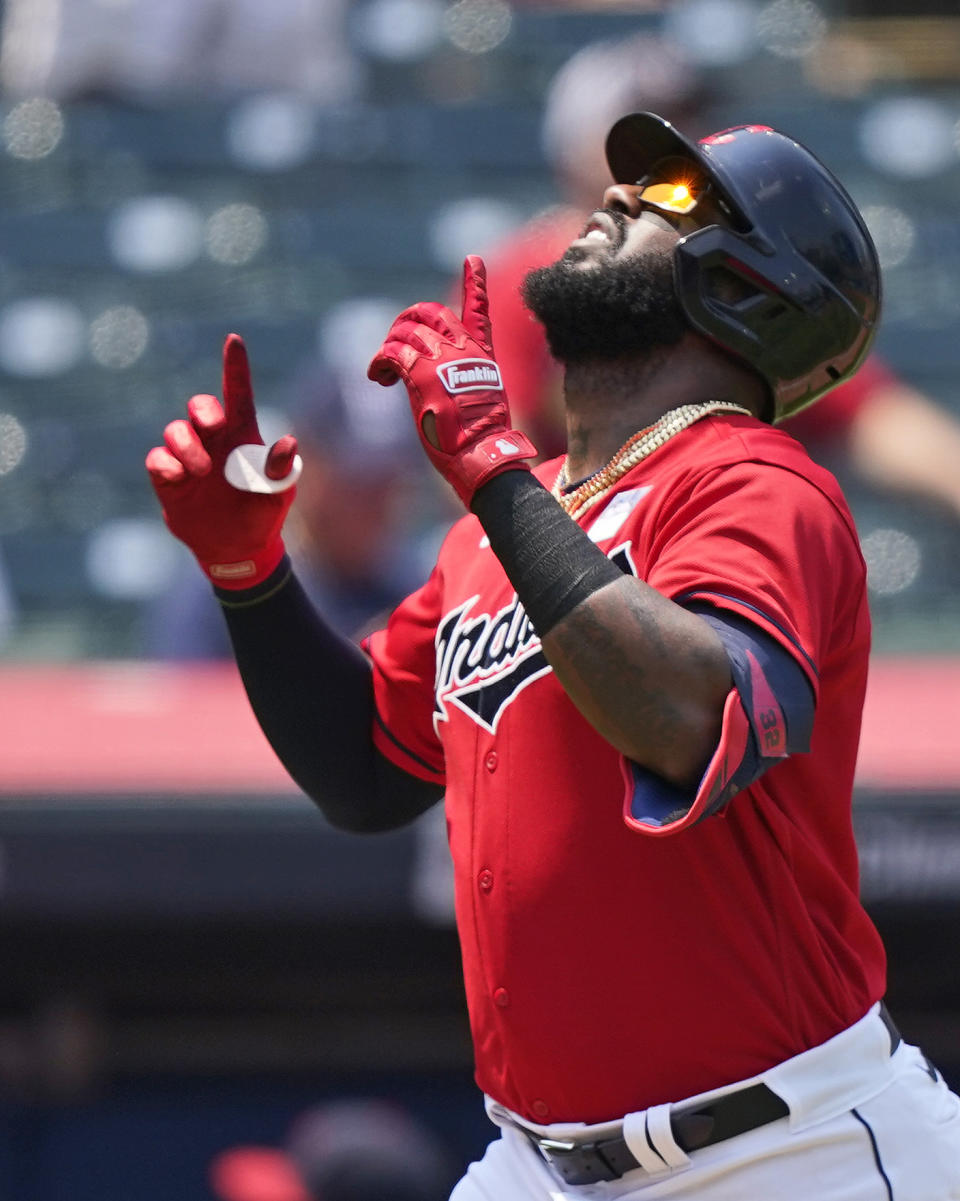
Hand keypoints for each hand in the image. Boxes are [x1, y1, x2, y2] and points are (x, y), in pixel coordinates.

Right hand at [145, 334, 300, 588]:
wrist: (236, 548)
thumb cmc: (262, 514)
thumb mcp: (279, 494)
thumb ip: (282, 468)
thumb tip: (289, 441)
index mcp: (242, 436)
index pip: (237, 394)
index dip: (235, 367)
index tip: (234, 341)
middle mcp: (213, 441)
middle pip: (200, 406)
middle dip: (203, 410)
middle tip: (213, 428)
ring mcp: (188, 457)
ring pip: (175, 430)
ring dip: (186, 445)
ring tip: (200, 471)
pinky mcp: (168, 477)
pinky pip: (157, 457)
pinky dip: (166, 463)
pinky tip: (179, 477)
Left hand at [368, 255, 536, 505]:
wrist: (482, 452)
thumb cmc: (481, 440)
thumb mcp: (479, 403)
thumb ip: (460, 382)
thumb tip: (438, 390)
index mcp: (483, 355)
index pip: (479, 312)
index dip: (476, 283)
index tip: (472, 259)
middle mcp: (463, 349)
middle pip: (430, 312)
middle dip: (407, 321)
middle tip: (395, 345)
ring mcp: (443, 358)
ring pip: (406, 331)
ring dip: (389, 347)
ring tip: (385, 372)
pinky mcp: (422, 372)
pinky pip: (392, 353)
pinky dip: (379, 363)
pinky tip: (379, 378)